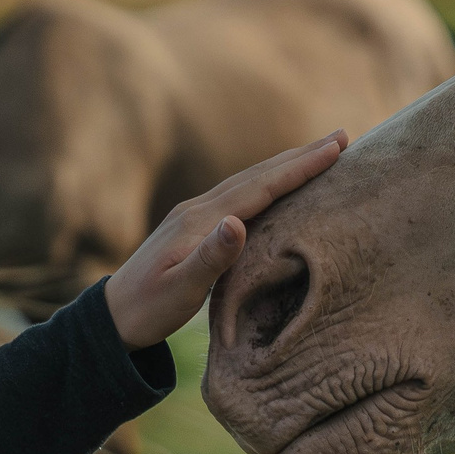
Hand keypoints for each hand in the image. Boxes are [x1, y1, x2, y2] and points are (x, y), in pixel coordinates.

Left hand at [104, 134, 346, 349]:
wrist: (112, 316)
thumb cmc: (147, 309)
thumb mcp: (180, 291)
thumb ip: (210, 259)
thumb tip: (238, 223)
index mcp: (200, 221)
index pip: (260, 187)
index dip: (299, 168)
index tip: (335, 149)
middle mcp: (199, 209)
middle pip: (257, 175)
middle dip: (300, 156)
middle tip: (342, 137)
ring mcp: (195, 214)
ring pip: (249, 181)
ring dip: (285, 165)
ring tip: (319, 153)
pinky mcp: (194, 225)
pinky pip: (240, 194)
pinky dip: (266, 182)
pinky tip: (276, 185)